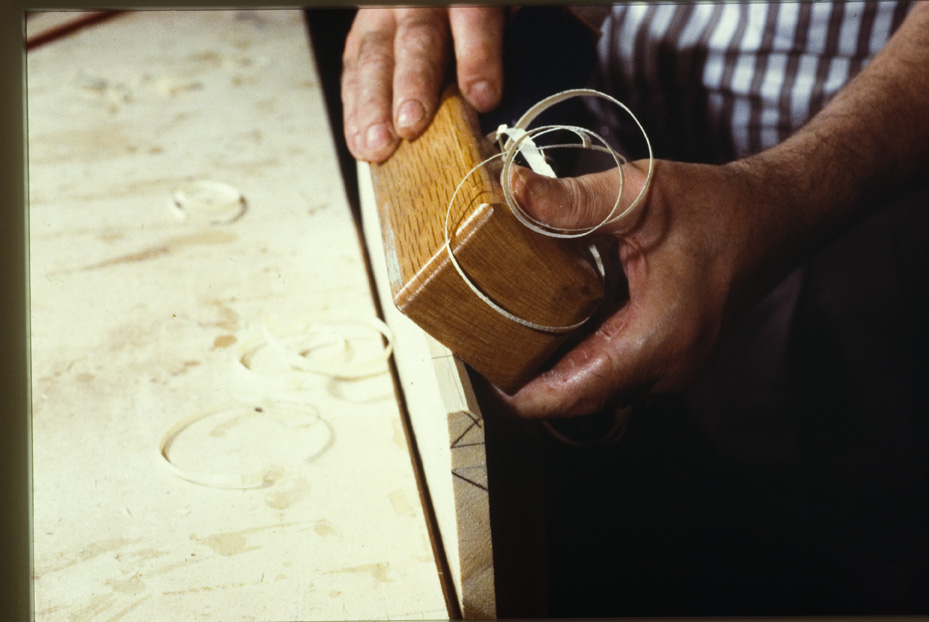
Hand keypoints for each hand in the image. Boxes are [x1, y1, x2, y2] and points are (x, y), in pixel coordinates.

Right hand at [341, 7, 504, 162]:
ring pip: (375, 58)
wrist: (434, 5)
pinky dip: (355, 112)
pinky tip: (360, 143)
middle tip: (411, 124)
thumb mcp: (493, 24)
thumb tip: (490, 101)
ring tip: (379, 146)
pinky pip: (353, 74)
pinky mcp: (361, 39)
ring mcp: (384, 19)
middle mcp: (421, 3)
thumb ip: (492, 53)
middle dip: (413, 85)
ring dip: (375, 107)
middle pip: (416, 40)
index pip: (473, 19)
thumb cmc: (467, 22)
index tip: (484, 98)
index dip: (477, 58)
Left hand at [501, 158, 782, 417]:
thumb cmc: (717, 208)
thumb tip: (514, 193)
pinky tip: (548, 330)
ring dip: (551, 373)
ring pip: (595, 390)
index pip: (576, 393)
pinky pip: (612, 374)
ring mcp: (672, 369)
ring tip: (503, 339)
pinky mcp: (670, 359)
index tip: (482, 378)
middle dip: (527, 384)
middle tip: (481, 348)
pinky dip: (577, 360)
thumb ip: (574, 199)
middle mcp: (668, 367)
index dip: (522, 397)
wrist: (772, 218)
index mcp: (660, 337)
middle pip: (579, 399)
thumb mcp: (640, 193)